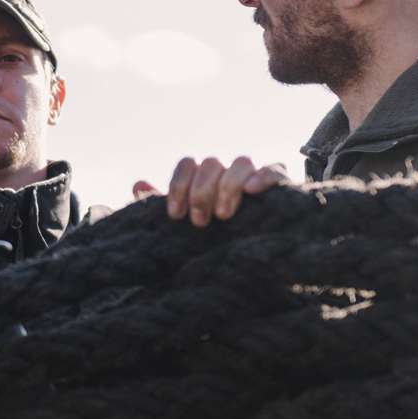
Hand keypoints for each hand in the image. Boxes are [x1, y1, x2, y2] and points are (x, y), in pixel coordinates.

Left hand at [133, 156, 289, 226]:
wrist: (254, 256)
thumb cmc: (212, 238)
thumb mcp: (186, 224)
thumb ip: (160, 206)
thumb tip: (138, 184)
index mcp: (204, 176)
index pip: (188, 163)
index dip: (178, 186)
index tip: (175, 216)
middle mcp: (227, 171)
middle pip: (211, 164)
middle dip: (201, 192)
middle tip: (200, 222)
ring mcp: (254, 176)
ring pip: (241, 162)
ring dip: (228, 186)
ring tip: (223, 215)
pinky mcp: (279, 186)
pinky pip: (274, 169)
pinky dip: (263, 177)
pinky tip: (253, 192)